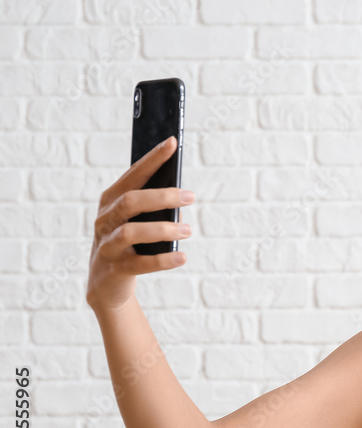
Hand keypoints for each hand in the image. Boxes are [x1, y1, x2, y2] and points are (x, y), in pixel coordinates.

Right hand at [86, 137, 194, 313]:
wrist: (107, 284)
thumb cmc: (129, 244)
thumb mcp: (139, 221)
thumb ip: (156, 209)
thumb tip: (180, 203)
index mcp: (112, 201)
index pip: (133, 175)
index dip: (152, 159)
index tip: (173, 142)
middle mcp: (105, 219)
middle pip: (131, 200)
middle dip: (162, 196)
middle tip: (190, 196)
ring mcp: (107, 244)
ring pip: (131, 231)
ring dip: (163, 229)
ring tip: (188, 230)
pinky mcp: (114, 269)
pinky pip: (140, 263)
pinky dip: (163, 259)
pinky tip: (182, 257)